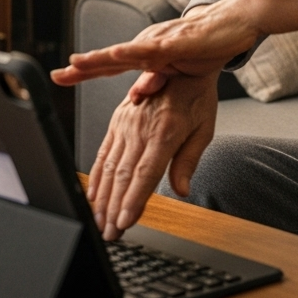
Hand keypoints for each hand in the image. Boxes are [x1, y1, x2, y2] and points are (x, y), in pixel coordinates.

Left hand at [51, 0, 297, 88]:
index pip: (109, 65)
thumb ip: (155, 82)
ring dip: (101, 58)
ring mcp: (161, 41)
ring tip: (78, 64)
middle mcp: (148, 44)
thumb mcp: (177, 72)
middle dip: (83, 67)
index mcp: (146, 53)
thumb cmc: (206, 48)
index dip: (84, 72)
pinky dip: (134, 51)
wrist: (235, 23)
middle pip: (109, 58)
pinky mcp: (178, 41)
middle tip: (58, 75)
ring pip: (126, 52)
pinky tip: (118, 53)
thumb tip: (133, 97)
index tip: (58, 78)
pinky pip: (154, 48)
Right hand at [88, 71, 218, 238]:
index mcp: (165, 131)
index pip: (144, 174)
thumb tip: (182, 190)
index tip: (123, 223)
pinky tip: (93, 195)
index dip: (132, 201)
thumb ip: (189, 160)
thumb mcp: (204, 127)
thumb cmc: (196, 96)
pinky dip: (95, 177)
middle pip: (122, 176)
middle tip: (109, 235)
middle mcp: (141, 128)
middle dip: (113, 209)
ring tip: (99, 223)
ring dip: (102, 199)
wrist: (182, 63)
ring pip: (109, 168)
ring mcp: (125, 124)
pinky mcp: (116, 121)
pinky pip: (102, 152)